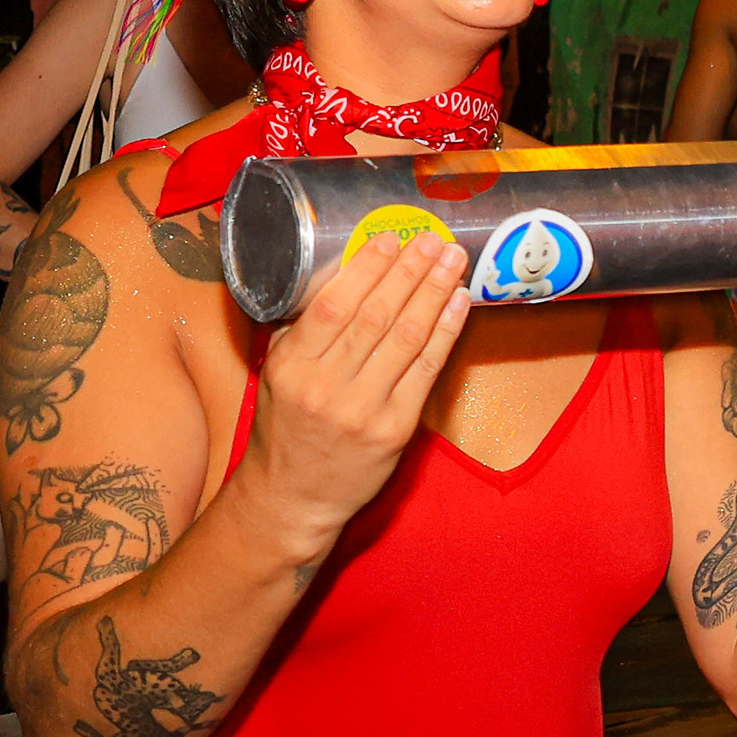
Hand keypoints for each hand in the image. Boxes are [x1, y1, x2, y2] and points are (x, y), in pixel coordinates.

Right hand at [244, 234, 472, 545]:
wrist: (293, 498)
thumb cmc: (287, 430)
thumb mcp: (278, 375)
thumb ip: (306, 331)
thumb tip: (347, 275)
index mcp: (291, 366)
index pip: (335, 304)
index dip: (368, 268)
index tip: (391, 238)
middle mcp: (326, 386)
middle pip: (377, 315)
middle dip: (411, 271)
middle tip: (434, 240)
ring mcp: (364, 409)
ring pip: (407, 338)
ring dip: (434, 293)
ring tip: (453, 261)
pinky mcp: (396, 429)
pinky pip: (427, 370)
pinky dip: (446, 332)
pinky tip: (457, 303)